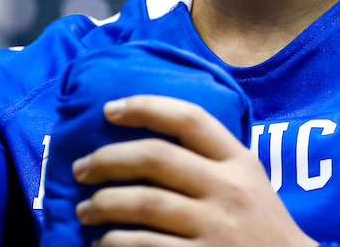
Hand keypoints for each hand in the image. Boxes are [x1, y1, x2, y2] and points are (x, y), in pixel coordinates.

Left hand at [72, 95, 316, 246]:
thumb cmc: (259, 222)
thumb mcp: (248, 178)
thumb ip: (211, 154)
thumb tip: (144, 132)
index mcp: (239, 161)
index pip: (189, 118)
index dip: (144, 107)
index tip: (108, 110)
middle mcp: (228, 190)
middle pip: (155, 158)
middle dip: (108, 159)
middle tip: (80, 168)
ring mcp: (216, 228)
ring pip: (144, 203)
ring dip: (103, 204)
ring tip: (84, 209)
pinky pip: (145, 246)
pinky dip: (115, 243)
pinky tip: (102, 243)